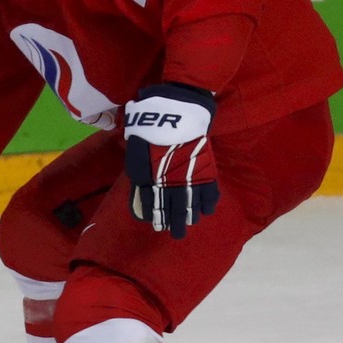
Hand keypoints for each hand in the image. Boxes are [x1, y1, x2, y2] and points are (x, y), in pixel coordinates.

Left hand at [123, 83, 218, 238]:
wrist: (176, 107)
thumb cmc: (148, 125)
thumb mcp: (134, 149)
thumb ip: (138, 170)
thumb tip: (141, 187)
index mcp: (149, 175)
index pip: (152, 201)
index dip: (154, 214)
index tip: (156, 225)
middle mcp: (169, 178)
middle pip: (172, 205)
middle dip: (173, 221)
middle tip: (174, 235)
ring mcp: (189, 172)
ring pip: (190, 200)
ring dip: (190, 214)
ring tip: (189, 225)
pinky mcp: (204, 165)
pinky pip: (208, 188)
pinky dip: (208, 200)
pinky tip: (207, 211)